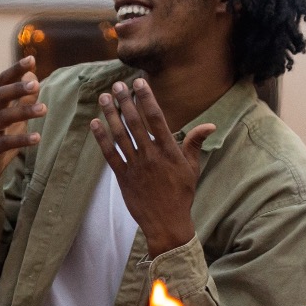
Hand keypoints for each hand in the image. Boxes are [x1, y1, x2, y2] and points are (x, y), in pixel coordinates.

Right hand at [0, 56, 44, 191]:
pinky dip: (21, 139)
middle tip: (36, 84)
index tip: (31, 59)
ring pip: (3, 117)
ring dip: (24, 111)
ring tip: (44, 109)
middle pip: (0, 95)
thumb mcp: (12, 116)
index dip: (16, 70)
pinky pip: (6, 142)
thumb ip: (23, 99)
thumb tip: (35, 78)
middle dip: (17, 88)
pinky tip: (37, 137)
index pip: (3, 81)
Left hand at [93, 76, 209, 252]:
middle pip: (135, 123)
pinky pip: (110, 154)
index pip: (156, 118)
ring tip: (105, 98)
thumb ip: (195, 144)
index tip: (139, 83)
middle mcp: (151, 156)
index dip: (146, 98)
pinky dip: (101, 138)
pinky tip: (95, 123)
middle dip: (125, 102)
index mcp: (169, 151)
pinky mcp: (123, 177)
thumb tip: (209, 124)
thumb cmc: (181, 195)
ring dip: (111, 115)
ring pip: (120, 135)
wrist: (167, 223)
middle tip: (118, 85)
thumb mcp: (192, 168)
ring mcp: (135, 166)